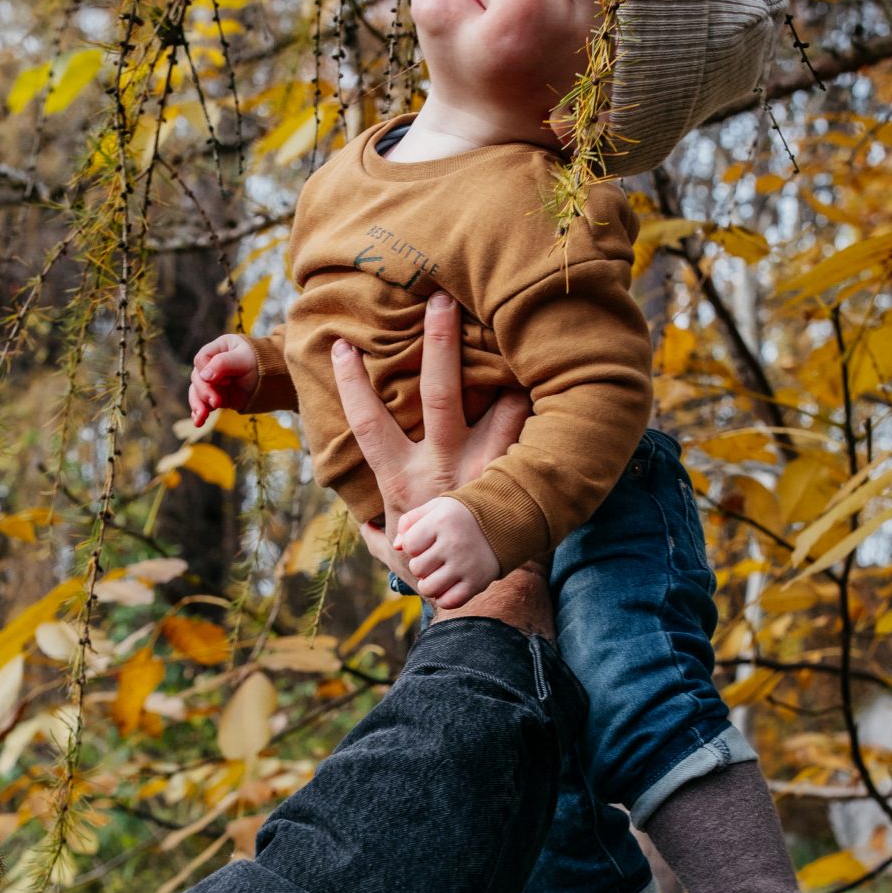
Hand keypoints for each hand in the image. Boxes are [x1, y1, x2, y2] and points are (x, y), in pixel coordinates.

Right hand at [189, 333, 257, 424]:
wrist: (276, 381)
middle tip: (217, 402)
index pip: (201, 360)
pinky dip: (200, 413)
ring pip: (197, 392)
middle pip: (197, 378)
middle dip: (204, 392)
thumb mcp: (243, 359)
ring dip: (198, 405)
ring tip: (202, 416)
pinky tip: (198, 422)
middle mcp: (212, 365)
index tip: (226, 381)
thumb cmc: (262, 363)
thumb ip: (223, 363)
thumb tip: (204, 375)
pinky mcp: (218, 397)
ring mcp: (214, 382)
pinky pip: (204, 404)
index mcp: (218, 349)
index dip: (208, 371)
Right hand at [330, 294, 528, 556]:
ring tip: (516, 329)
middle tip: (441, 300)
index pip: (368, 423)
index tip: (342, 345)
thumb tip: (364, 523)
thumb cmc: (431, 569)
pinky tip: (549, 378)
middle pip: (438, 394)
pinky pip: (530, 433)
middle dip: (439, 345)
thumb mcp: (394, 554)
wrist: (478, 592)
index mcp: (401, 479)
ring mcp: (482, 467)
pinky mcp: (514, 474)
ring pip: (498, 409)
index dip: (352, 383)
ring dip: (508, 372)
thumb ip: (378, 534)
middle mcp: (441, 465)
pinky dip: (538, 407)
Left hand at [395, 496, 500, 610]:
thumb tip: (396, 546)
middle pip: (417, 568)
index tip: (427, 540)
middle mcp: (454, 543)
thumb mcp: (436, 508)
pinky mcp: (477, 582)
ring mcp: (466, 565)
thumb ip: (410, 522)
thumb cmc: (461, 516)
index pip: (409, 545)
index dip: (413, 545)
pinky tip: (449, 584)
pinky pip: (448, 602)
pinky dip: (444, 597)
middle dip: (421, 564)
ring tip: (439, 573)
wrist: (504, 522)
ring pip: (428, 588)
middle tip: (436, 557)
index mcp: (442, 521)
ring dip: (429, 583)